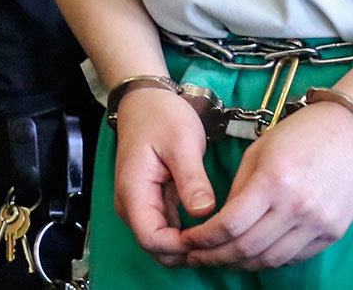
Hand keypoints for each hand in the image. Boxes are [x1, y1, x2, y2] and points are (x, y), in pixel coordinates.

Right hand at [112, 87, 217, 266]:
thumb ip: (191, 179)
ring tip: (219, 236)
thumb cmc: (162, 116)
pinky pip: (165, 228)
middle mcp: (131, 206)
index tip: (210, 238)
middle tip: (221, 241)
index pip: (151, 238)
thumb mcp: (182, 142)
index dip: (180, 245)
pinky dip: (184, 234)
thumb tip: (205, 212)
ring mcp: (140, 206)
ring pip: (160, 242)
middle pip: (155, 247)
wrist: (146, 101)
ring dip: (186, 246)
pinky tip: (208, 228)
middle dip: (185, 251)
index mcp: (134, 192)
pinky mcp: (150, 202)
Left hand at [180, 101, 352, 269]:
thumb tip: (221, 221)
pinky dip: (271, 259)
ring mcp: (318, 222)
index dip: (203, 239)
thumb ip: (240, 188)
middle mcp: (296, 206)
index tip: (188, 241)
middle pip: (246, 249)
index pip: (229, 225)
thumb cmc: (303, 132)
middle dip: (215, 257)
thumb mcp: (261, 149)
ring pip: (270, 260)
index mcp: (274, 180)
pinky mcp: (333, 232)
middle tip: (197, 256)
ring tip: (224, 258)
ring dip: (241, 264)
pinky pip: (295, 257)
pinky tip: (257, 252)